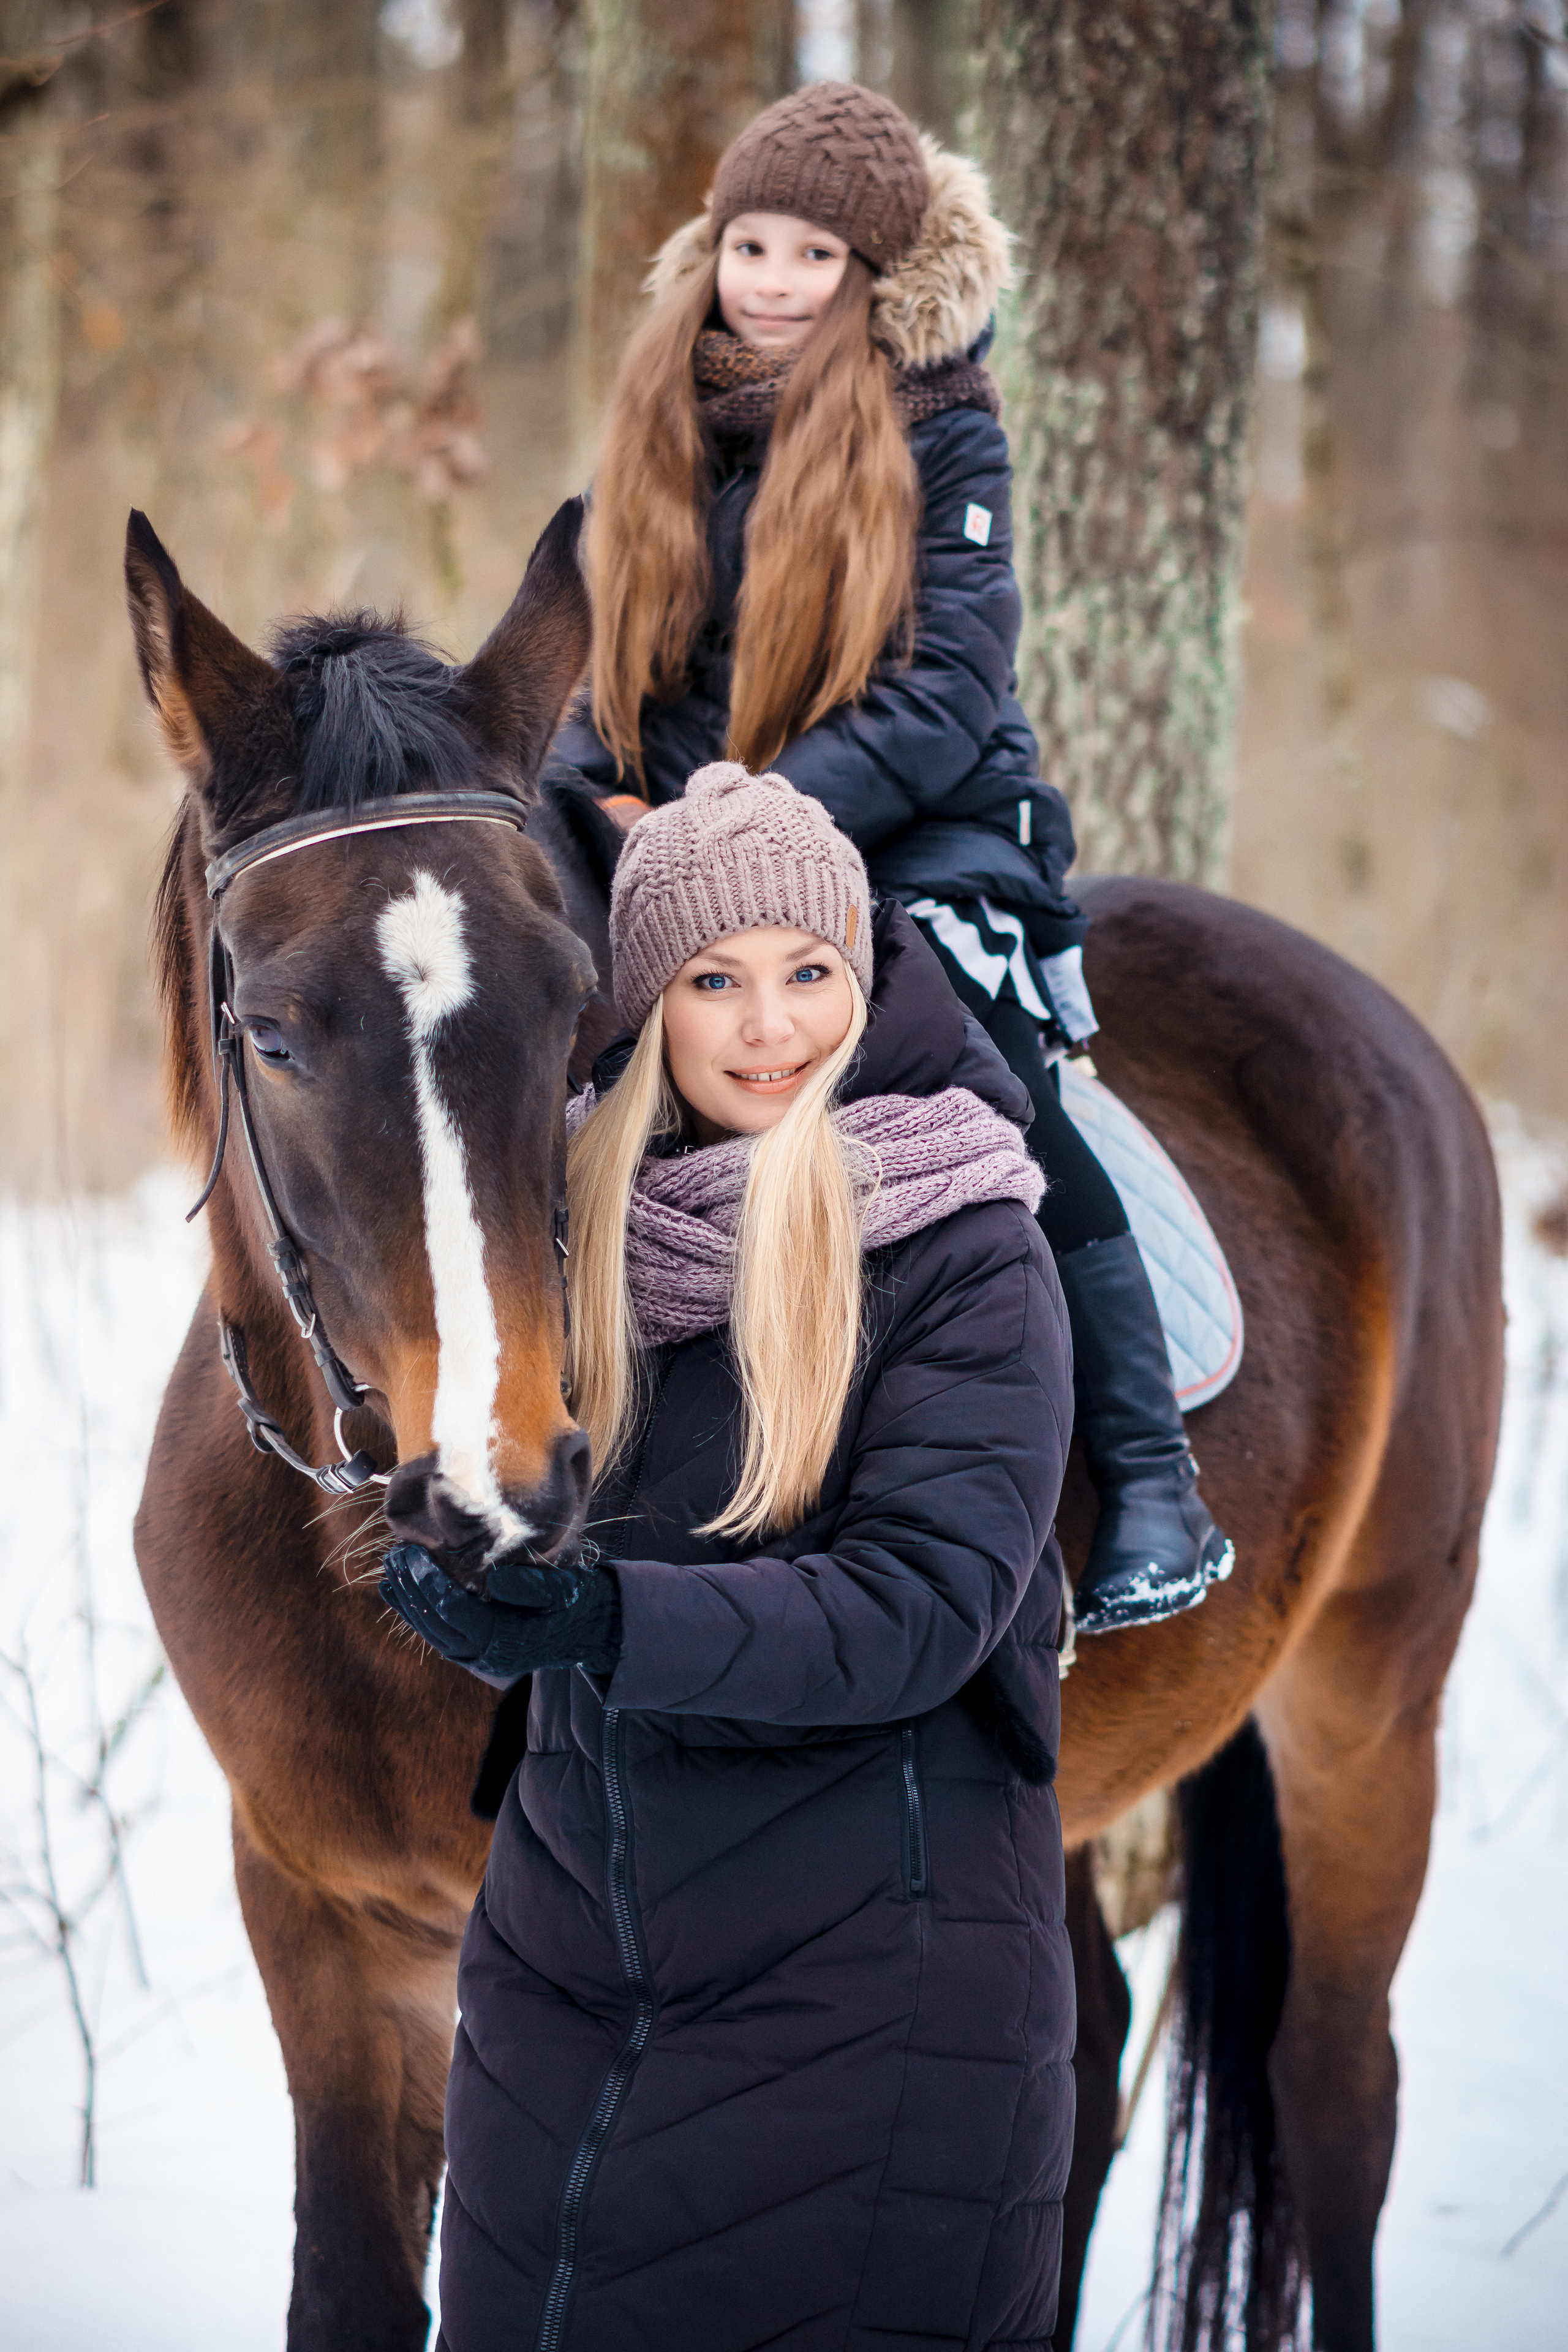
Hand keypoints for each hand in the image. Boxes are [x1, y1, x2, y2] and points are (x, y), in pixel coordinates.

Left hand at [379, 1543, 620, 1686]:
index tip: (413, 1555)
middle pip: (436, 1622)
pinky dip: (414, 1613)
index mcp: (506, 1640)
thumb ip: (532, 1586)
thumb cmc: (578, 1603)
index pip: (455, 1612)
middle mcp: (485, 1655)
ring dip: (408, 1600)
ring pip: (431, 1631)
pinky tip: (395, 1593)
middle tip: (394, 1556)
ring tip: (389, 1570)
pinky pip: (436, 1633)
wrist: (589, 1629)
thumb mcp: (565, 1589)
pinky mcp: (473, 1649)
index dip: (429, 1584)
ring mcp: (477, 1656)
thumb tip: (494, 1579)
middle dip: (412, 1588)